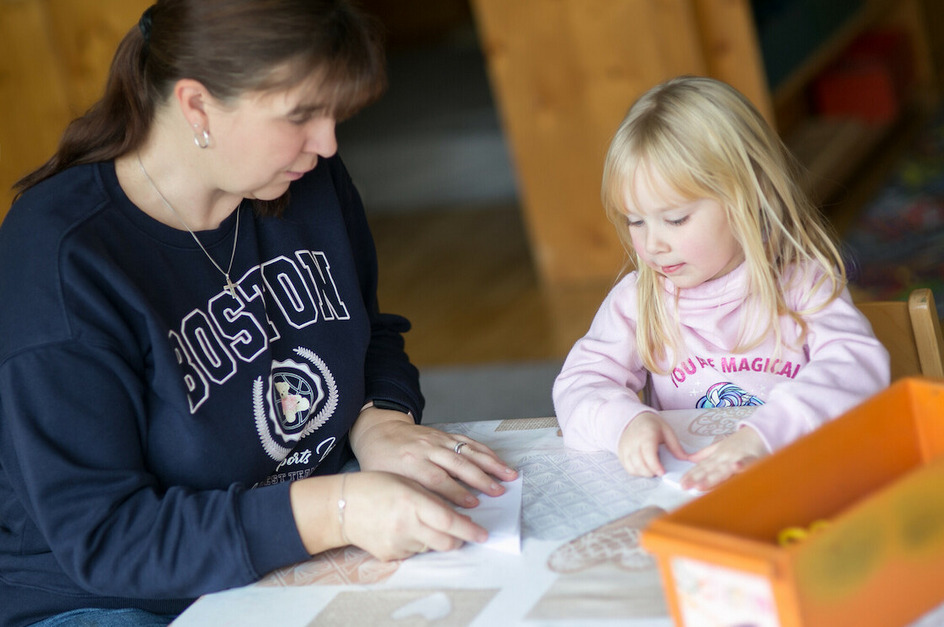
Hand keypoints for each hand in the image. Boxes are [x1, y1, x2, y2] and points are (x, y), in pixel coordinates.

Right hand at [291, 471, 487, 560]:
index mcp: (412, 501)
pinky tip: (407, 528)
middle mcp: (406, 524)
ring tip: (425, 522)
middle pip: (446, 542)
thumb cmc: (375, 486)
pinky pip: (414, 552)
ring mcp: (398, 542)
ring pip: (432, 547)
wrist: (342, 504)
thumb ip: (432, 495)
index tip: (484, 533)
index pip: (449, 521)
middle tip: (466, 531)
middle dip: (460, 538)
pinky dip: (418, 541)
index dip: (470, 529)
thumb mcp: (407, 482)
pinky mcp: (390, 555)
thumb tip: (457, 510)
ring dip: (437, 537)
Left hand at [349, 407, 517, 507]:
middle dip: (480, 479)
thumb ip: (409, 495)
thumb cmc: (381, 461)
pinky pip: (468, 442)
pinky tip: (498, 461)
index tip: (473, 504)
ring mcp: (437, 440)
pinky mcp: (444, 435)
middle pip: (457, 465)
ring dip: (490, 464)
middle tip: (498, 492)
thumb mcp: (387, 480)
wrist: (378, 431)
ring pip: (468, 451)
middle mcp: (426, 449)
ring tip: (509, 476)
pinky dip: (485, 452)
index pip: (437, 479)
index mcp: (409, 463)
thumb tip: (430, 518)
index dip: (456, 492)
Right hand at [617, 411, 688, 476]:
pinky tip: (644, 468)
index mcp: (646, 435)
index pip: (648, 453)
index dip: (655, 465)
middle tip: (660, 471)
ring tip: (653, 469)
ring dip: (644, 473)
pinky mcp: (621, 453)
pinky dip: (636, 472)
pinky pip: (628, 468)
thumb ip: (676, 447)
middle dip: (651, 472)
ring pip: (633, 468)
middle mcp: (633, 442)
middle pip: (640, 464)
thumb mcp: (667, 431)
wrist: (634, 419)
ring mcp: (625, 448)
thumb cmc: (652, 425)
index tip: (663, 472)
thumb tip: (685, 460)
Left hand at [680, 426, 766, 490]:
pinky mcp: (753, 459)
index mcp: (717, 456)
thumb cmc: (741, 442)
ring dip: (713, 477)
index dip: (691, 475)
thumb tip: (690, 459)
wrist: (760, 432)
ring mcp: (737, 458)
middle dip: (697, 479)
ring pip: (724, 470)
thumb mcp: (720, 446)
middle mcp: (725, 458)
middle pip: (709, 470)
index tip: (681, 483)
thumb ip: (706, 454)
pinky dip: (743, 465)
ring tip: (701, 486)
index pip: (701, 467)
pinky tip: (736, 467)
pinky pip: (748, 463)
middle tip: (685, 487)